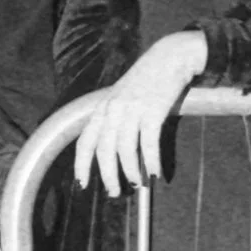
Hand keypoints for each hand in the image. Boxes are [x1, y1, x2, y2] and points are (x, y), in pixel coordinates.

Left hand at [72, 31, 207, 195]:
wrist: (169, 57)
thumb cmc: (146, 80)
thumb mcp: (121, 96)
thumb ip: (114, 118)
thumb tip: (114, 150)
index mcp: (103, 108)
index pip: (85, 141)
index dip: (81, 165)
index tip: (82, 184)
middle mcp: (113, 109)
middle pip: (104, 150)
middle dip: (108, 175)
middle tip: (115, 192)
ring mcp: (132, 109)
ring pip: (125, 150)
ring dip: (131, 172)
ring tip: (138, 184)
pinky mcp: (153, 110)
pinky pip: (149, 144)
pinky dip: (152, 162)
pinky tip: (157, 173)